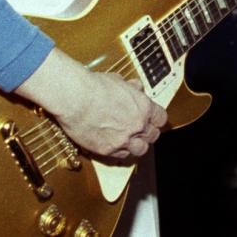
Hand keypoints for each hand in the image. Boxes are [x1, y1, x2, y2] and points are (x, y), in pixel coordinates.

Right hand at [16, 48, 166, 158]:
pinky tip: (116, 145)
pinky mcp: (108, 150)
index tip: (151, 120)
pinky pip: (122, 156)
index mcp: (144, 107)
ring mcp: (124, 139)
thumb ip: (132, 88)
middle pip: (153, 136)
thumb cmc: (95, 86)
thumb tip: (137, 87)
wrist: (76, 98)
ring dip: (137, 146)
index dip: (156, 120)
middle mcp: (137, 125)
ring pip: (141, 150)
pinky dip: (121, 152)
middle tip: (140, 131)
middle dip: (148, 133)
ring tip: (130, 141)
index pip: (161, 119)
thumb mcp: (119, 81)